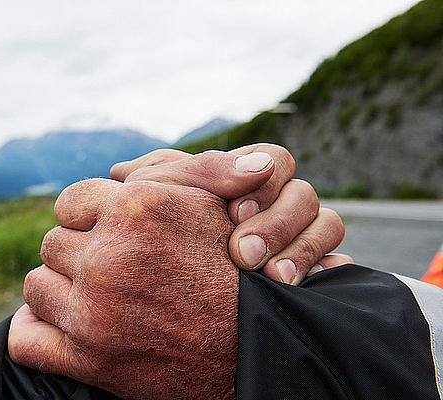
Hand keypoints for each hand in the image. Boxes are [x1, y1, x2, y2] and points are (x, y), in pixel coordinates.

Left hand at [10, 179, 238, 399]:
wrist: (258, 343)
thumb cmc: (234, 267)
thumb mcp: (210, 202)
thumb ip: (169, 171)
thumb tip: (120, 167)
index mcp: (135, 210)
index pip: (70, 202)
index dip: (86, 216)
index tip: (103, 230)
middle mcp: (108, 259)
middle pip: (53, 244)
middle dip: (76, 252)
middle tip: (106, 265)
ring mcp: (94, 312)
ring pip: (36, 285)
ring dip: (57, 288)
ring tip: (89, 293)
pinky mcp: (88, 359)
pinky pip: (25, 339)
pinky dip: (31, 330)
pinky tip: (50, 323)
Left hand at [111, 144, 351, 283]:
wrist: (144, 280)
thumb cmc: (143, 223)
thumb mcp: (156, 192)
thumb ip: (198, 171)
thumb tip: (258, 167)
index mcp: (242, 176)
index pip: (276, 161)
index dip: (264, 185)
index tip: (234, 214)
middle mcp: (274, 202)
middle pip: (305, 195)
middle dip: (278, 225)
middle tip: (244, 256)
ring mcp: (295, 235)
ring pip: (328, 225)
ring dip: (304, 250)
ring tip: (274, 281)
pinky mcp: (308, 271)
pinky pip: (338, 265)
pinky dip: (328, 273)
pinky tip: (305, 290)